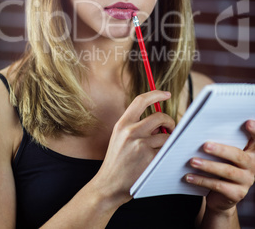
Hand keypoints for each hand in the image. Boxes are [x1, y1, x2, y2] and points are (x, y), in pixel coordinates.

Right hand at [94, 90, 174, 206]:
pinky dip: (168, 154)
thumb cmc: (117, 162)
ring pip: (166, 136)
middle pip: (159, 116)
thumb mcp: (120, 138)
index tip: (166, 94)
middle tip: (171, 128)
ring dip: (168, 142)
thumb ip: (136, 126)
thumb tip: (159, 120)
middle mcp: (130, 131)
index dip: (156, 94)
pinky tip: (162, 159)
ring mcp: (140, 145)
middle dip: (170, 121)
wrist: (108, 186)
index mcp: (122, 124)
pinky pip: (166, 151)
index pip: (141, 100)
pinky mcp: (149, 159)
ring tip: (163, 148)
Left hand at [185, 120, 254, 213]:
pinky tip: (189, 176)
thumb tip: (202, 128)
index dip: (254, 131)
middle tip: (205, 145)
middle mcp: (252, 166)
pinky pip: (218, 186)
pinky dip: (202, 180)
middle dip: (221, 150)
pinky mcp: (237, 194)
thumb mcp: (225, 153)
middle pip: (238, 156)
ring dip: (208, 166)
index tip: (247, 123)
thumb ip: (222, 140)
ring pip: (227, 171)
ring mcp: (246, 181)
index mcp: (251, 152)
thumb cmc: (223, 165)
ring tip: (192, 161)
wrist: (222, 195)